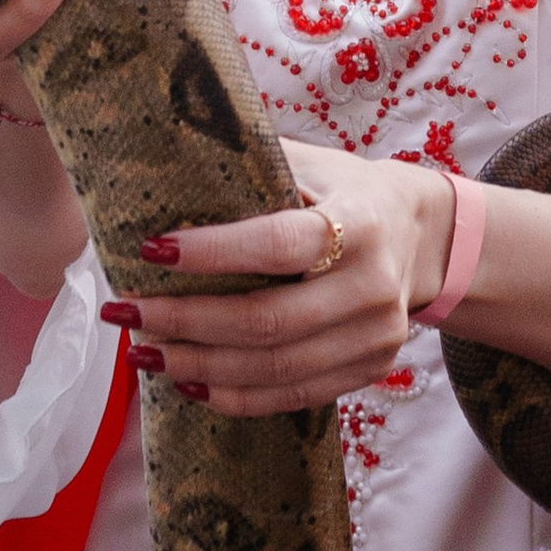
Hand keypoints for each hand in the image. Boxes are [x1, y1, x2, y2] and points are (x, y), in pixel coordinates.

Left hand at [109, 140, 451, 416]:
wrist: (426, 237)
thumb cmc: (349, 193)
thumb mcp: (314, 164)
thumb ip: (253, 164)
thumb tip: (164, 155)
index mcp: (361, 221)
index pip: (280, 244)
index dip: (213, 252)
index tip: (151, 249)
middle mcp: (374, 285)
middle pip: (268, 321)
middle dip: (185, 320)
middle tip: (124, 310)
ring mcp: (377, 335)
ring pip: (276, 368)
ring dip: (198, 364)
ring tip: (141, 351)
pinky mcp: (370, 370)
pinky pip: (294, 395)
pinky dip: (235, 394)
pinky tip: (188, 380)